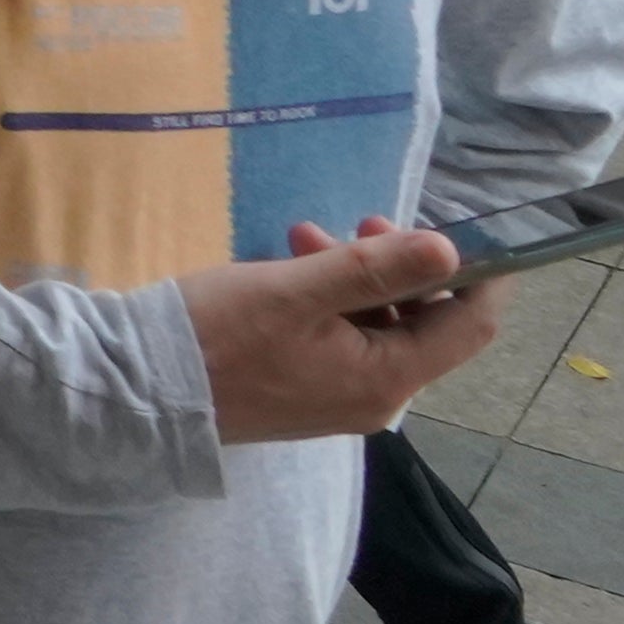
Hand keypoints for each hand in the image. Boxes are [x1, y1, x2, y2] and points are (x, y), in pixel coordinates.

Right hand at [181, 219, 505, 445]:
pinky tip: (289, 272)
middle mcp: (376, 399)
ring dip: (359, 279)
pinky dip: (332, 304)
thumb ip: (373, 269)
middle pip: (424, 326)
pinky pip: (345, 344)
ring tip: (305, 236)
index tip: (467, 227)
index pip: (469, 326)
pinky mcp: (307, 396)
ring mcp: (340, 401)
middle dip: (402, 266)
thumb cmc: (218, 335)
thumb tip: (449, 248)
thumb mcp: (294, 290)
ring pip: (379, 330)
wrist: (141, 390)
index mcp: (386, 378)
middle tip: (360, 222)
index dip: (482, 276)